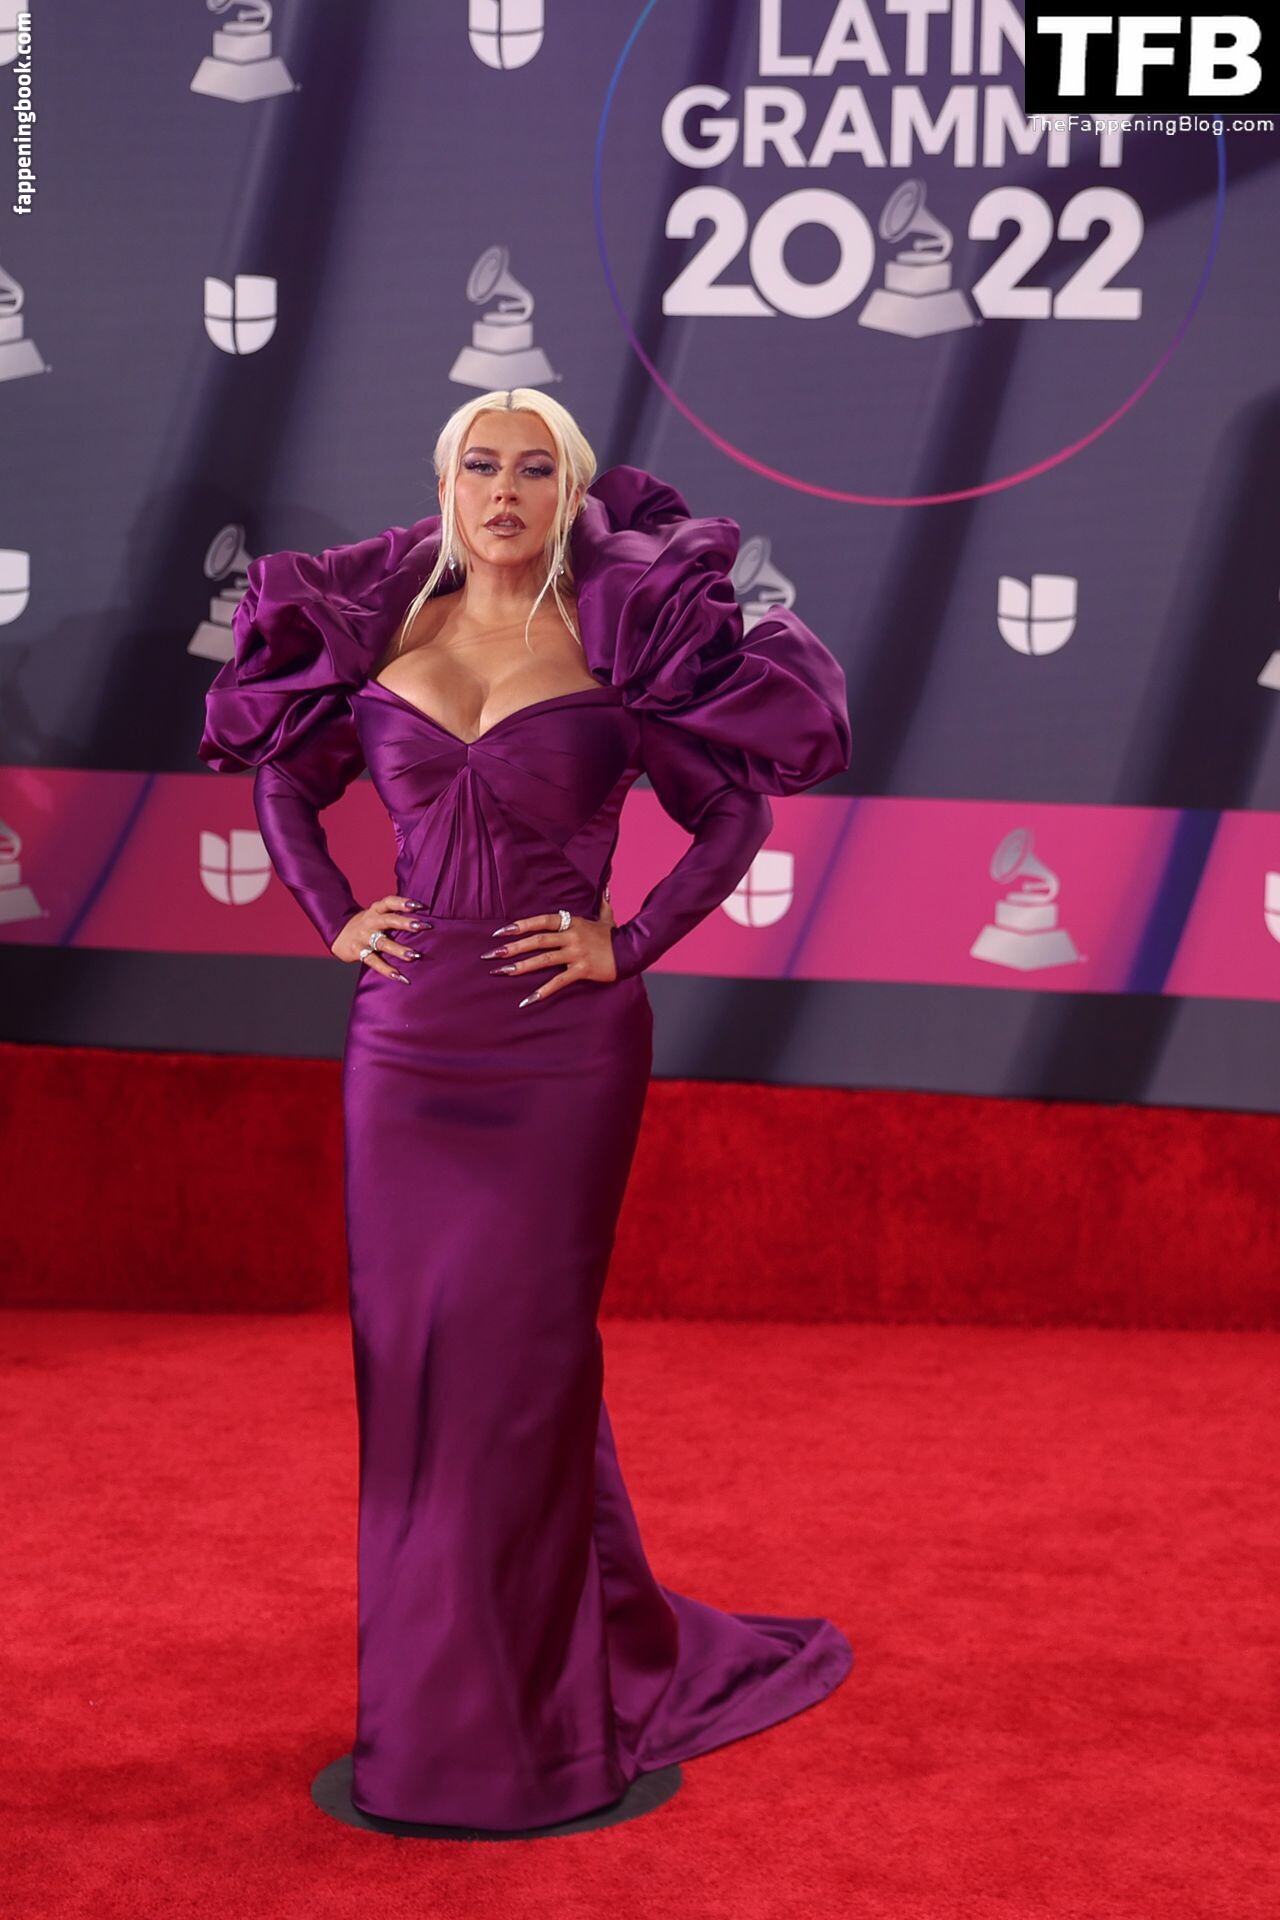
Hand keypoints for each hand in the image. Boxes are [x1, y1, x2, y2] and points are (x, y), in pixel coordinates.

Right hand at [331, 895, 432, 981]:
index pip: (389, 902)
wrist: (338, 932)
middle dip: (405, 923)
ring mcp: (363, 937)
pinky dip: (386, 969)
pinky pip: (373, 961)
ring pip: (382, 943)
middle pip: (388, 920)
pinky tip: (399, 976)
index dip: (403, 903)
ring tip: (414, 955)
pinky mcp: (358, 951)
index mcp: (376, 910)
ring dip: (398, 949)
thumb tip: (424, 920)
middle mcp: (370, 922)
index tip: (419, 906)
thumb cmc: (368, 924)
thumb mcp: (377, 914)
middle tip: (422, 926)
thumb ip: (395, 916)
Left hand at [483, 891, 618, 1002]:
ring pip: (544, 959)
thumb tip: (606, 887)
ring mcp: (576, 953)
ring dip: (521, 966)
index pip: (541, 921)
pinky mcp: (582, 970)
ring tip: (502, 972)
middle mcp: (572, 936)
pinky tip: (527, 1000)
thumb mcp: (608, 918)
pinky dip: (543, 991)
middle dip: (512, 947)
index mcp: (573, 923)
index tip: (499, 933)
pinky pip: (559, 981)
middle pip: (537, 940)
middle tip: (491, 955)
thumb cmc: (616, 936)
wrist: (634, 951)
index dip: (520, 926)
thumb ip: (603, 903)